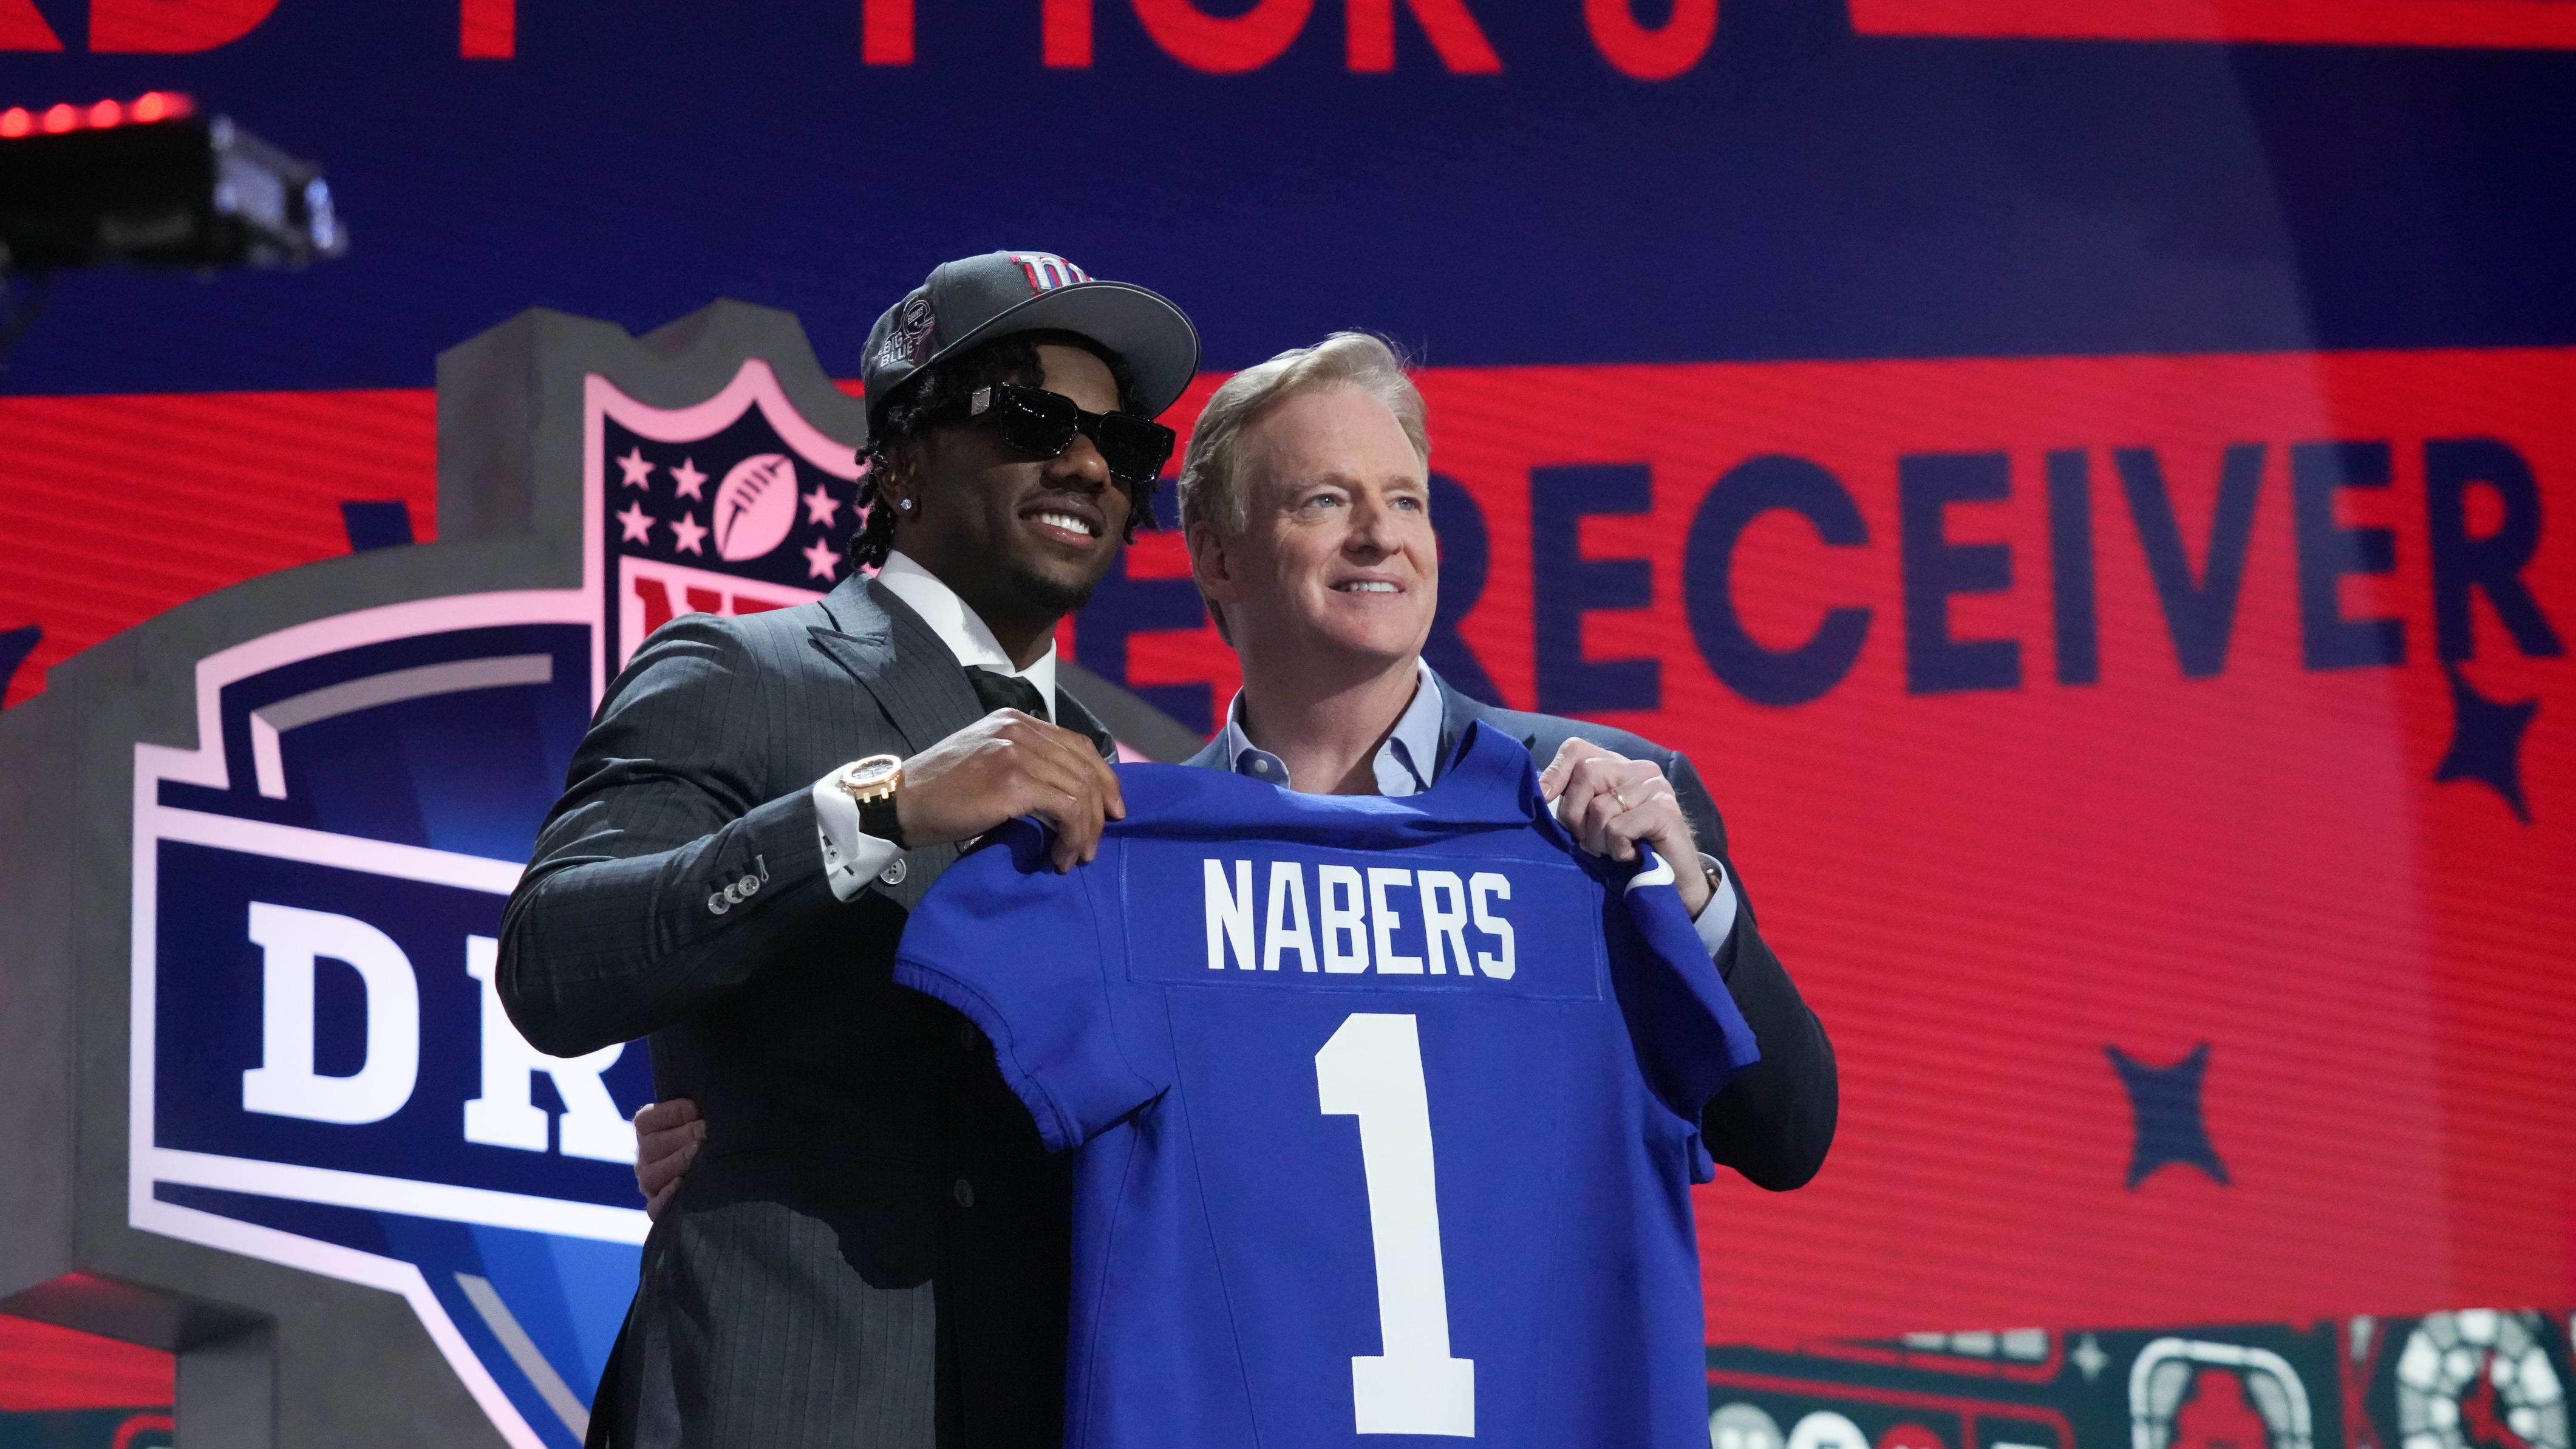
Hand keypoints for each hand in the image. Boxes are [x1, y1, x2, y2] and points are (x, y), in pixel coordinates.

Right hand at [633, 1098, 703, 1219]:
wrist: (723, 1170)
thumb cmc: (714, 1134)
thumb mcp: (703, 1117)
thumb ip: (699, 1109)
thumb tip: (706, 1105)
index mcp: (648, 1130)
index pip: (647, 1120)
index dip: (670, 1113)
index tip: (695, 1109)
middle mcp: (644, 1156)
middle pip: (651, 1146)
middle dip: (682, 1136)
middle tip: (706, 1131)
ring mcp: (649, 1183)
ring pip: (651, 1175)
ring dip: (676, 1162)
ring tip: (699, 1153)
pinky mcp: (657, 1208)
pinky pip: (654, 1207)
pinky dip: (667, 1197)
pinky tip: (683, 1184)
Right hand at [896, 710, 1126, 871]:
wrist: (898, 801)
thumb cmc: (939, 793)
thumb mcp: (987, 763)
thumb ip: (1023, 764)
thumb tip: (1067, 796)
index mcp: (1015, 721)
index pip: (1078, 744)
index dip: (1103, 778)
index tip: (1111, 811)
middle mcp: (1019, 729)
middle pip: (1085, 766)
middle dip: (1100, 810)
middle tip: (1095, 844)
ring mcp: (1016, 752)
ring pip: (1081, 790)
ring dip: (1085, 831)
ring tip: (1075, 857)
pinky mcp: (1013, 781)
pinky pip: (1067, 808)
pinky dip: (1072, 836)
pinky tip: (1059, 856)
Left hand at [1536, 738, 1712, 916]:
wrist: (1673, 884)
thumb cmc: (1627, 851)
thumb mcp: (1592, 823)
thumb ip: (1574, 803)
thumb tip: (1540, 792)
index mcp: (1618, 766)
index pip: (1577, 749)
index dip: (1555, 772)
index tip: (1544, 797)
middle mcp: (1639, 769)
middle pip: (1586, 774)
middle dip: (1575, 816)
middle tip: (1589, 842)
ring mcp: (1656, 787)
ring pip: (1601, 807)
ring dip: (1599, 841)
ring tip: (1615, 851)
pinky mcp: (1666, 811)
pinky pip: (1619, 828)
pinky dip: (1617, 849)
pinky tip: (1631, 856)